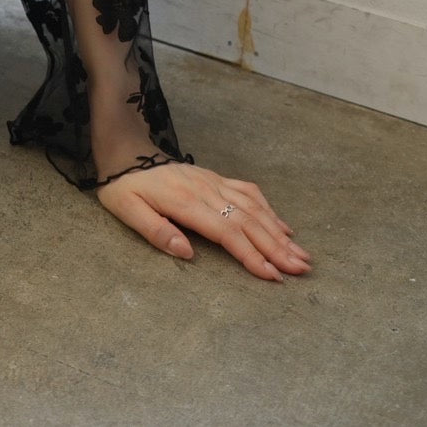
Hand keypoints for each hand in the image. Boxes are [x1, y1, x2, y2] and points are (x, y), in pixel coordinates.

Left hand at [95, 162, 311, 280]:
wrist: (125, 150)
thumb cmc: (124, 187)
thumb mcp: (128, 211)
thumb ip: (156, 231)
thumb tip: (187, 253)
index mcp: (185, 202)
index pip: (226, 232)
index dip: (251, 255)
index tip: (272, 275)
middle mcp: (206, 190)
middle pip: (248, 221)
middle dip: (277, 247)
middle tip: (302, 269)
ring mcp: (213, 182)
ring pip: (253, 207)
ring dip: (279, 232)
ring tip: (302, 255)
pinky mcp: (215, 178)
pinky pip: (248, 192)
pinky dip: (269, 210)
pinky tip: (284, 227)